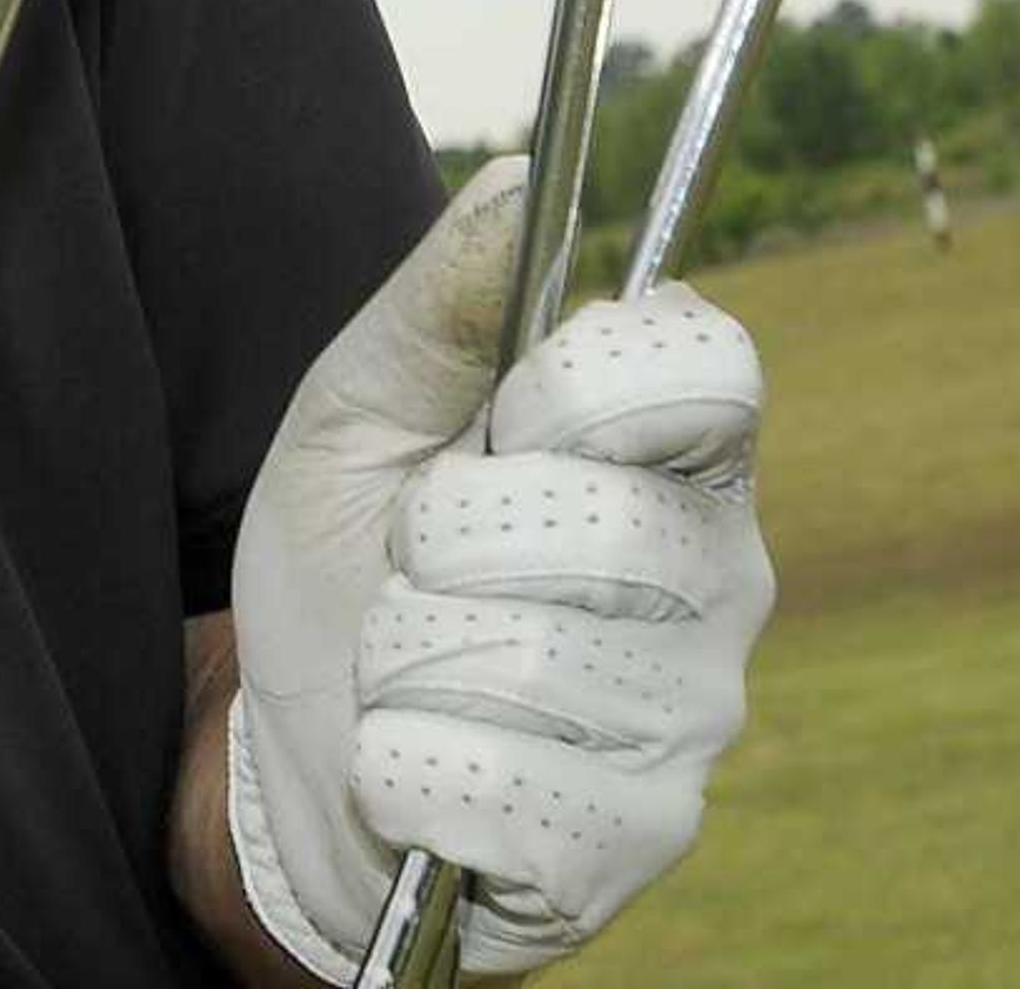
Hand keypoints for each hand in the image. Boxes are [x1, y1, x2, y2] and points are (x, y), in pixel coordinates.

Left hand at [225, 159, 772, 977]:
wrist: (299, 755)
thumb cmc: (346, 557)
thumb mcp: (363, 406)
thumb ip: (444, 301)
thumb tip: (524, 178)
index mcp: (675, 449)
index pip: (707, 368)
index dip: (581, 386)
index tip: (502, 416)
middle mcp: (720, 579)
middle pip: (597, 521)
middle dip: (445, 540)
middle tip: (416, 563)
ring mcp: (690, 721)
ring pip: (532, 660)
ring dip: (406, 658)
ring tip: (405, 663)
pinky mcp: (634, 841)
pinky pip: (498, 787)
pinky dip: (406, 770)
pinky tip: (414, 765)